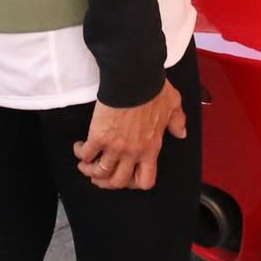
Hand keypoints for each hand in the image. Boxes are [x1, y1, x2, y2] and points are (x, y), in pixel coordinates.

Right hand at [73, 80, 187, 190]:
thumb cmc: (153, 89)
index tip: (127, 176)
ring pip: (100, 172)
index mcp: (151, 147)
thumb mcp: (173, 105)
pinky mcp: (99, 136)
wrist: (135, 78)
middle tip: (100, 176)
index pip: (145, 180)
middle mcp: (133, 152)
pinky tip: (79, 148)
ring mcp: (115, 146)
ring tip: (85, 165)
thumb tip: (181, 133)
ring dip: (90, 171)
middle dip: (107, 183)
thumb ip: (177, 121)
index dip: (134, 183)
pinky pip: (86, 154)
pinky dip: (81, 154)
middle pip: (118, 181)